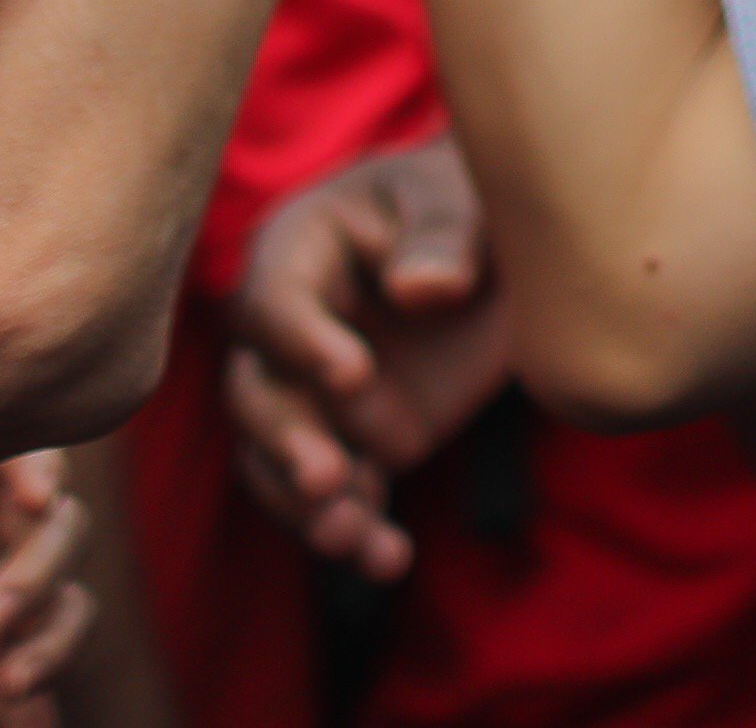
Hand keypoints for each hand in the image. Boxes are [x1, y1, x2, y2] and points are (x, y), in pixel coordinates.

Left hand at [0, 452, 94, 726]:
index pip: (15, 455)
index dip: (39, 469)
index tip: (34, 501)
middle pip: (60, 530)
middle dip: (39, 571)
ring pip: (64, 604)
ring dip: (52, 642)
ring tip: (7, 684)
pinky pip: (31, 685)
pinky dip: (39, 709)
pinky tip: (33, 727)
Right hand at [220, 133, 509, 579]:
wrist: (500, 250)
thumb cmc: (470, 199)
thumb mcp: (466, 198)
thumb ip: (445, 237)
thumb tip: (422, 290)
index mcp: (301, 248)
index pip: (273, 300)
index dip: (301, 341)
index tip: (355, 375)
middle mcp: (290, 328)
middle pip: (255, 391)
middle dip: (283, 441)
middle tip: (327, 480)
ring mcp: (314, 392)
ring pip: (275, 458)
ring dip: (303, 506)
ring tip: (353, 538)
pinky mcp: (352, 439)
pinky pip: (335, 496)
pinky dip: (356, 531)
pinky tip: (389, 558)